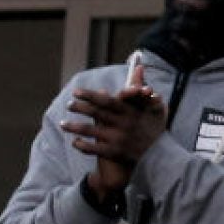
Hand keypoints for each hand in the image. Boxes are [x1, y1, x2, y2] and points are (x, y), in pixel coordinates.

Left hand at [63, 63, 164, 195]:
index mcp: (130, 111)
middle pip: (96, 113)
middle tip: (68, 104)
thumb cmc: (154, 127)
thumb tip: (139, 67)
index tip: (75, 92)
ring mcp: (118, 139)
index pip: (107, 101)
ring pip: (90, 131)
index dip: (90, 96)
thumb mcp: (154, 105)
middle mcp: (123, 124)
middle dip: (79, 108)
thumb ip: (142, 87)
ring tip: (62, 124)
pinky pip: (93, 149)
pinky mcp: (115, 153)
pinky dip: (82, 145)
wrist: (161, 156)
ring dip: (74, 127)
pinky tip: (74, 141)